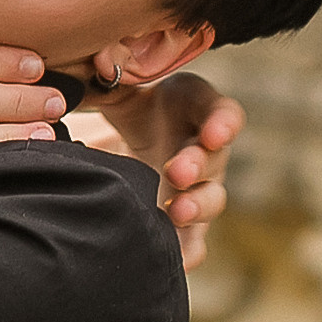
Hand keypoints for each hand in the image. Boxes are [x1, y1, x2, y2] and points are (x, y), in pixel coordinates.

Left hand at [72, 74, 244, 268]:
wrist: (127, 142)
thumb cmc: (130, 105)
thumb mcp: (120, 87)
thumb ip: (110, 75)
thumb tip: (98, 60)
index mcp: (196, 110)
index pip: (222, 114)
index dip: (223, 123)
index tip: (215, 131)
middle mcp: (205, 151)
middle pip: (214, 160)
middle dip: (198, 166)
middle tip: (177, 171)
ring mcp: (198, 188)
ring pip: (210, 202)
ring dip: (197, 208)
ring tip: (178, 212)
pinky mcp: (184, 222)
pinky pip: (195, 241)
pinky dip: (187, 251)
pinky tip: (177, 261)